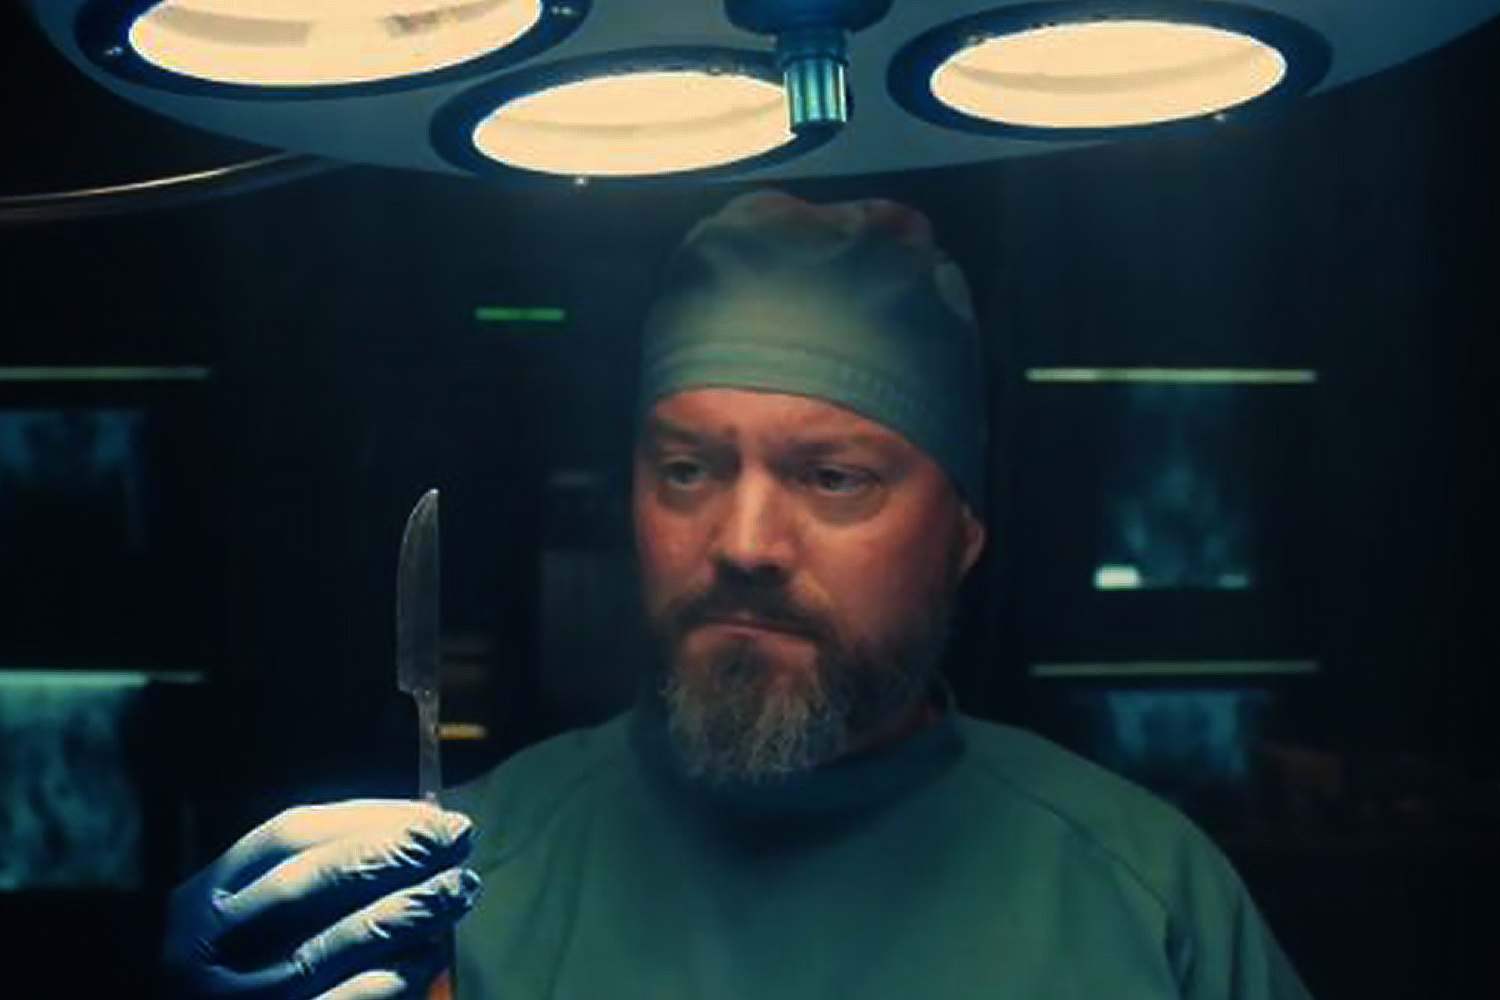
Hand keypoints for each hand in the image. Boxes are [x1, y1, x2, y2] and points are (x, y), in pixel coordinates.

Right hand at [162, 800, 480, 999]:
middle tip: (459, 838)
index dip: (369, 818)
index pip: (288, 836)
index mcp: (201, 901)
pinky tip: (431, 953)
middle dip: (395, 853)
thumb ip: (317, 870)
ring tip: (461, 887)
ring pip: (336, 943)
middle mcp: (208, 949)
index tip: (431, 814)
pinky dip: (398, 974)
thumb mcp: (254, 913)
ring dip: (412, 908)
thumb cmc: (251, 968)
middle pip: (311, 882)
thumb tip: (416, 828)